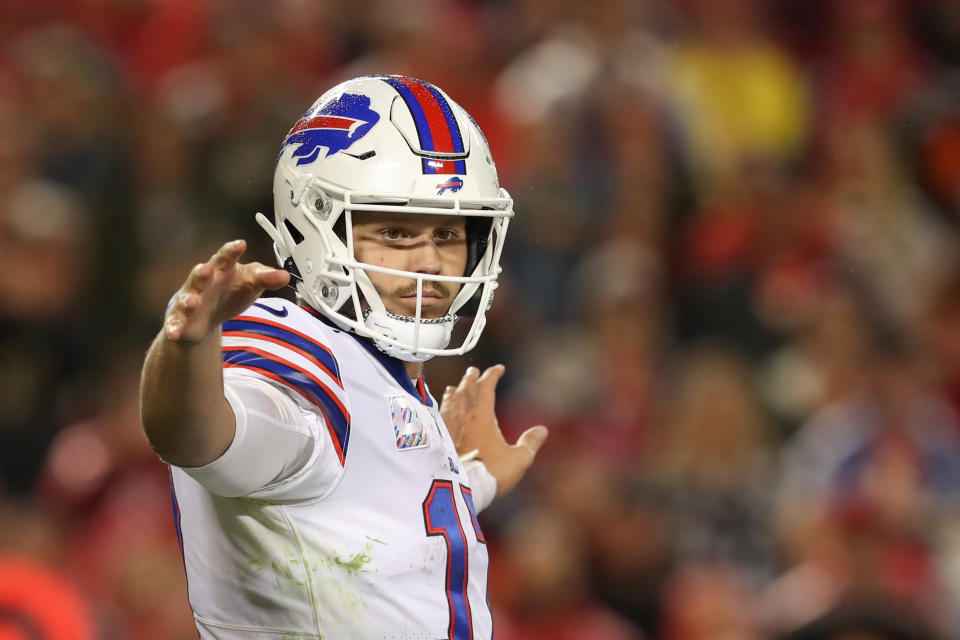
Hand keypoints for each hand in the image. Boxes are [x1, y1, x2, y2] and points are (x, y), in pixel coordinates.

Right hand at [163, 239, 289, 342]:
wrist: (211, 314)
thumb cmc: (231, 291)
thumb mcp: (251, 283)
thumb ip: (266, 278)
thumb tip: (285, 276)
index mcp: (222, 269)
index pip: (226, 257)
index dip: (232, 251)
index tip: (240, 244)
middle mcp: (203, 281)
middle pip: (201, 274)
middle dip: (203, 272)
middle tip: (207, 269)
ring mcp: (189, 298)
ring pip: (187, 298)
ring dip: (189, 300)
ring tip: (193, 302)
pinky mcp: (180, 317)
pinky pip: (175, 321)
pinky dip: (174, 327)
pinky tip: (174, 333)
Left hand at [441, 365, 547, 497]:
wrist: (460, 489)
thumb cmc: (490, 474)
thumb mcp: (518, 460)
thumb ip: (530, 443)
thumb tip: (542, 430)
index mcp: (482, 417)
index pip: (486, 387)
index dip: (492, 375)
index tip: (498, 369)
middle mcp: (462, 417)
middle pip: (465, 390)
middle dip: (471, 379)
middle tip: (474, 371)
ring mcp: (448, 427)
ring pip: (450, 402)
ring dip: (455, 391)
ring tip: (455, 387)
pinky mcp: (438, 439)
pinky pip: (440, 416)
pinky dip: (443, 407)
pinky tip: (442, 410)